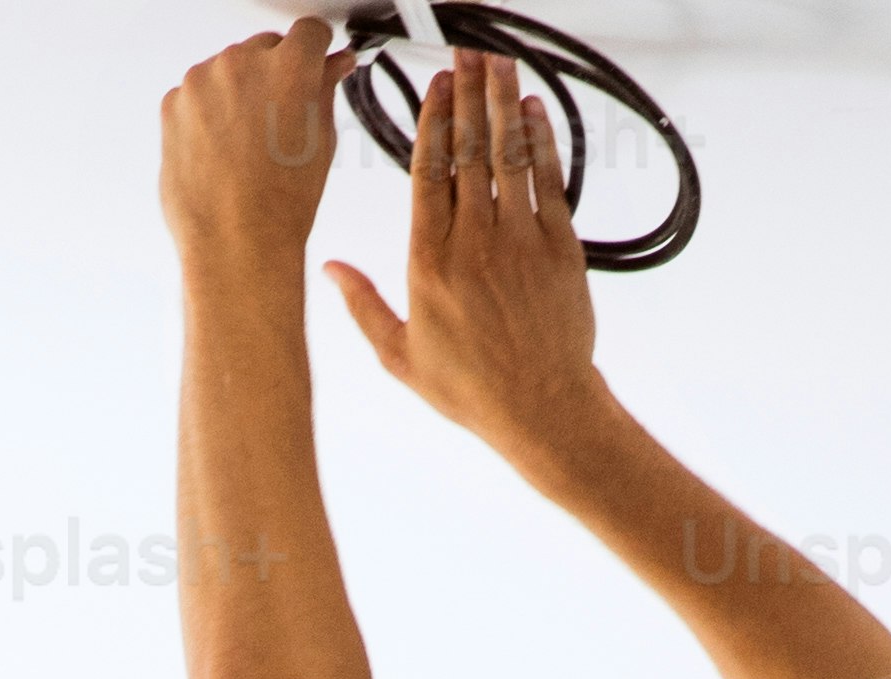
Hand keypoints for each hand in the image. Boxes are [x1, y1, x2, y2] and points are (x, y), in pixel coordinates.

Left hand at [161, 17, 340, 271]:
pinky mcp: (174, 103)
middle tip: (276, 124)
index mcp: (289, 66)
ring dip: (237, 95)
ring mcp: (203, 80)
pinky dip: (206, 116)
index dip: (315, 53)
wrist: (235, 245)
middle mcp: (243, 62)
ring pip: (227, 71)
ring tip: (246, 148)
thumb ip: (324, 90)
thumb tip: (331, 68)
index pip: (309, 33)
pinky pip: (196, 96)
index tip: (312, 63)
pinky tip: (221, 153)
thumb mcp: (320, 143)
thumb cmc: (278, 206)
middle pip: (265, 48)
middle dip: (273, 77)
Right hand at [327, 48, 599, 459]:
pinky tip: (533, 111)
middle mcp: (473, 244)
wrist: (542, 410)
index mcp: (429, 264)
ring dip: (503, 102)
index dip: (434, 121)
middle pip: (468, 150)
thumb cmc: (473, 390)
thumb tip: (331, 270)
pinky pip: (548, 180)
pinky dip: (540, 140)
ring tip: (498, 64)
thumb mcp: (401, 357)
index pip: (428, 173)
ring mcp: (519, 242)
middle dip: (468, 94)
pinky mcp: (559, 248)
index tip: (438, 87)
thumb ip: (364, 307)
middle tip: (468, 55)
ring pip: (508, 155)